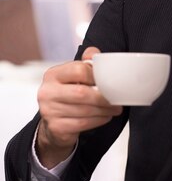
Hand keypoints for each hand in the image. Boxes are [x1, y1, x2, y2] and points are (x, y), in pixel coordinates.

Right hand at [36, 47, 121, 167]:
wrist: (52, 122)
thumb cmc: (67, 95)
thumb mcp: (72, 76)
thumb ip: (84, 63)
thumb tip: (95, 53)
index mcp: (52, 75)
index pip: (78, 70)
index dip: (96, 76)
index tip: (107, 81)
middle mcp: (47, 92)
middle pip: (82, 93)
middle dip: (103, 97)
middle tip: (116, 99)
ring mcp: (49, 111)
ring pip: (85, 110)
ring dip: (104, 110)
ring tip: (114, 108)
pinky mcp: (56, 127)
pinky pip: (83, 123)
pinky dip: (98, 120)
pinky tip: (105, 116)